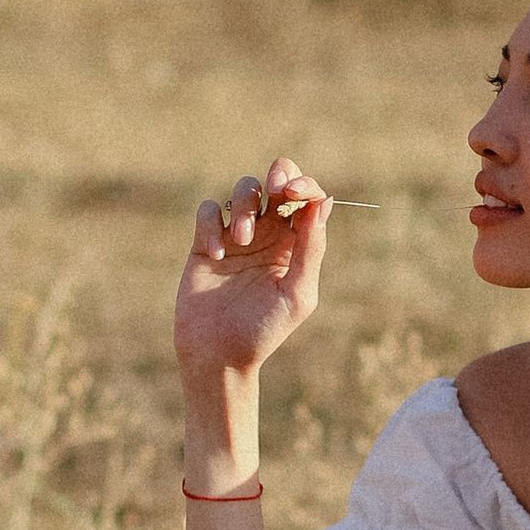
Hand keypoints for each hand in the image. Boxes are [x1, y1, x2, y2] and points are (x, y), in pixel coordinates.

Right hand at [175, 157, 330, 413]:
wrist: (219, 355)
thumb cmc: (264, 330)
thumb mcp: (297, 293)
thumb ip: (311, 249)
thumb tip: (323, 203)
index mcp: (296, 243)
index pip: (307, 199)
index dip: (304, 185)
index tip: (294, 193)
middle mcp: (269, 234)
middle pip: (277, 181)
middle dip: (279, 175)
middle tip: (275, 190)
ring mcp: (237, 236)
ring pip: (244, 190)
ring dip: (244, 204)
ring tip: (241, 238)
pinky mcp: (205, 243)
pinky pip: (208, 211)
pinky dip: (211, 224)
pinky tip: (216, 255)